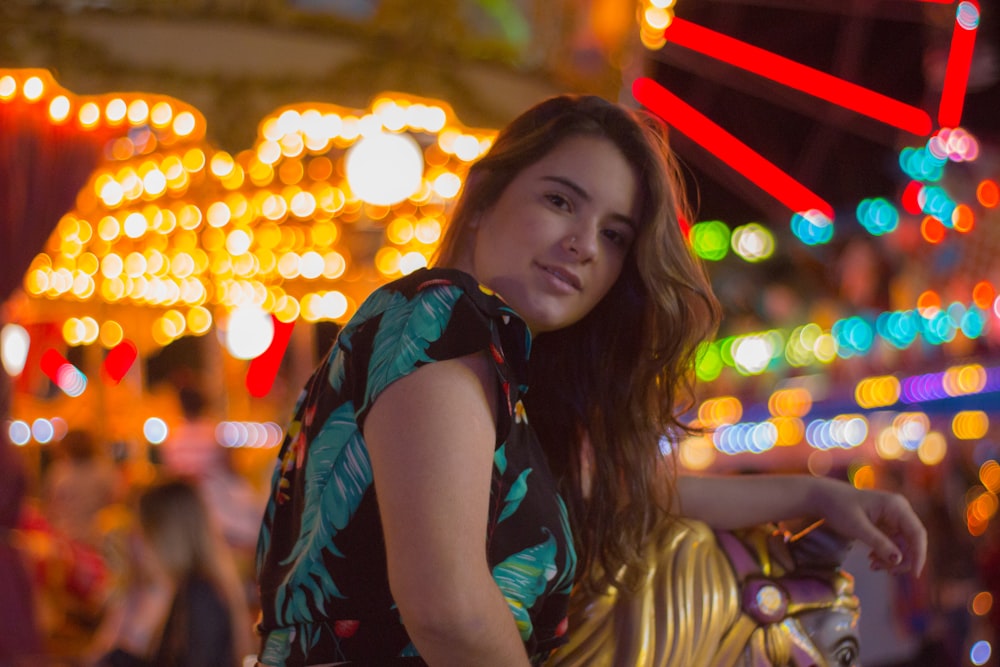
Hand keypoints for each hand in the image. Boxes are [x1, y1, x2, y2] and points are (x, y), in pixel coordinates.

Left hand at [810, 478, 926, 575]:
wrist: (823, 498)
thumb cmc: (838, 508)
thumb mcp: (856, 527)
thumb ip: (878, 543)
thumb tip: (898, 560)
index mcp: (896, 506)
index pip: (917, 533)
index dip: (919, 555)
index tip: (914, 575)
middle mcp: (900, 510)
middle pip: (912, 541)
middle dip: (901, 559)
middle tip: (883, 570)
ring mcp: (895, 517)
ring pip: (903, 545)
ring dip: (891, 559)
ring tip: (873, 565)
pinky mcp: (888, 524)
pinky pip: (894, 543)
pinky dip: (886, 554)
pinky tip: (872, 559)